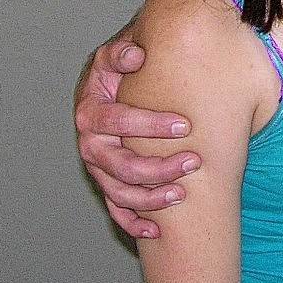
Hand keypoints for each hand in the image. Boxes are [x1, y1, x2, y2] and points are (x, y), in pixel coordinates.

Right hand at [74, 32, 198, 238]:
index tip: (185, 126)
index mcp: (90, 110)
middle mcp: (89, 142)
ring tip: (181, 194)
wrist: (115, 84)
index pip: (116, 120)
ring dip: (149, 199)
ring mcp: (97, 167)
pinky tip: (156, 231)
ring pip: (118, 192)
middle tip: (193, 162)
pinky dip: (133, 223)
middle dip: (156, 168)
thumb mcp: (117, 53)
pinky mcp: (107, 183)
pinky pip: (116, 210)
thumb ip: (122, 52)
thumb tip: (136, 56)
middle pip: (117, 164)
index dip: (149, 125)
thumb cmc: (121, 69)